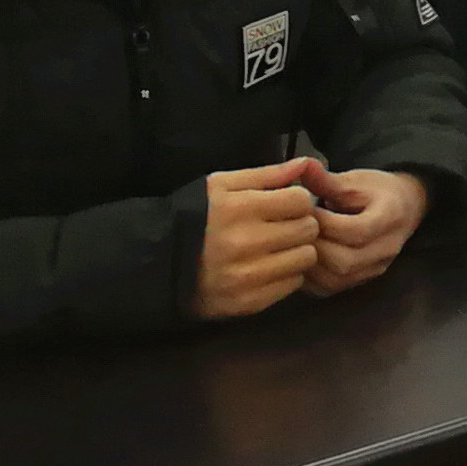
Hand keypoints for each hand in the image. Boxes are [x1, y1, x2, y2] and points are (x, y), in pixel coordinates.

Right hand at [194, 156, 324, 318]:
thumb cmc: (194, 217)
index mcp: (239, 209)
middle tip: (283, 227)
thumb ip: (266, 174)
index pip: (300, 200)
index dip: (296, 200)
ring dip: (297, 251)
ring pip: (306, 257)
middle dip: (300, 224)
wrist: (158, 264)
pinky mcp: (248, 302)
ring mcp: (247, 276)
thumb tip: (306, 164)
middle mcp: (245, 243)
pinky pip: (292, 284)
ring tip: (277, 248)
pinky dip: (286, 274)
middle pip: (308, 229)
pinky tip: (268, 267)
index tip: (285, 205)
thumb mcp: (221, 185)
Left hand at [300, 166, 429, 293]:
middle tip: (294, 230)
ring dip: (308, 264)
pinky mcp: (360, 282)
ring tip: (295, 244)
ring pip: (335, 279)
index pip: (355, 230)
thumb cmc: (377, 191)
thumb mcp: (355, 179)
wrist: (403, 208)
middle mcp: (386, 249)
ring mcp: (374, 269)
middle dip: (313, 245)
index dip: (324, 223)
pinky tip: (300, 258)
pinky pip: (330, 288)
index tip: (304, 210)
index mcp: (390, 218)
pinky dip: (310, 277)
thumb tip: (300, 165)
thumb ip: (326, 179)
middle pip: (344, 261)